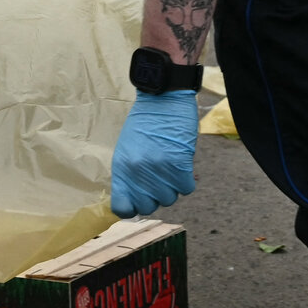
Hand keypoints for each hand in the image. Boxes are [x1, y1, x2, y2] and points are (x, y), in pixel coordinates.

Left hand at [108, 89, 199, 216]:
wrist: (163, 99)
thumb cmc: (144, 123)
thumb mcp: (127, 149)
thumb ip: (130, 175)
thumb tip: (136, 199)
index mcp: (121, 168)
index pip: (122, 207)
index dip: (131, 208)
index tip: (138, 202)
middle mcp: (137, 173)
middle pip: (148, 206)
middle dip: (154, 197)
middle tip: (158, 179)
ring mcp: (158, 171)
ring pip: (169, 199)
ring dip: (171, 186)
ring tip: (169, 166)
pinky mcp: (179, 165)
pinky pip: (186, 188)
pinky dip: (186, 179)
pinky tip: (181, 164)